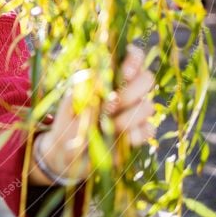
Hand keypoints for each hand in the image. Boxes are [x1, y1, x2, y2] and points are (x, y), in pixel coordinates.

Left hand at [29, 44, 157, 185]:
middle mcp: (124, 91)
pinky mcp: (139, 132)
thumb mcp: (66, 113)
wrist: (68, 160)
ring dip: (130, 116)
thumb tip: (93, 81)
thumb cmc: (65, 129)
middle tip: (110, 105)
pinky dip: (137, 134)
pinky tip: (123, 140)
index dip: (134, 60)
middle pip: (147, 79)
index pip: (131, 56)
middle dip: (131, 92)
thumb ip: (79, 97)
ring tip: (109, 126)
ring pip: (149, 105)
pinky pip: (149, 128)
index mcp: (107, 77)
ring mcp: (134, 112)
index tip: (125, 73)